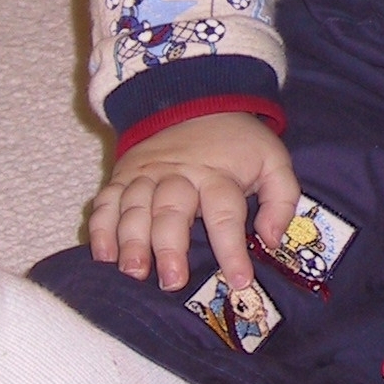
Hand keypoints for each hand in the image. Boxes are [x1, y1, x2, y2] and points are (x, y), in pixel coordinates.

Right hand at [88, 112, 299, 293]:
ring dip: (132, 241)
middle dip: (170, 247)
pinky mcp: (122, 176)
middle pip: (171, 211)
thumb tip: (271, 239)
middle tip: (172, 281)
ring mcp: (145, 175)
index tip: (239, 282)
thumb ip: (282, 199)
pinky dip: (101, 228)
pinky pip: (105, 202)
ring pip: (134, 208)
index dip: (232, 249)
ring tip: (134, 273)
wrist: (194, 101)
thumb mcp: (273, 160)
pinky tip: (103, 257)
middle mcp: (178, 175)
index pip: (225, 214)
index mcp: (218, 175)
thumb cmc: (237, 143)